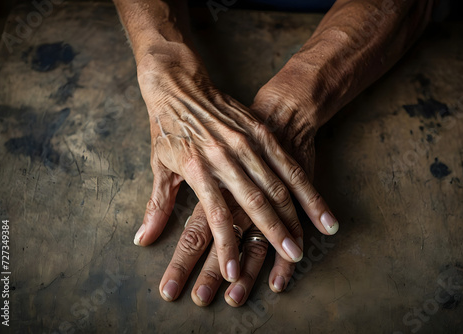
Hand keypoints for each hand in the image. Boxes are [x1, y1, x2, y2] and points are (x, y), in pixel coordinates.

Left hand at [133, 49, 336, 282]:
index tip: (232, 272)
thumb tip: (142, 240)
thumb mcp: (159, 167)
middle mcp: (224, 156)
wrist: (180, 85)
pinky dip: (306, 191)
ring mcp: (246, 142)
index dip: (225, 246)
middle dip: (275, 232)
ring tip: (307, 242)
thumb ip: (156, 207)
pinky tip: (320, 211)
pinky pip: (288, 166)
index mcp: (197, 168)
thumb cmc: (169, 130)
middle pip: (254, 201)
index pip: (215, 215)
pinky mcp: (262, 132)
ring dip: (294, 216)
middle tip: (291, 256)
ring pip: (277, 184)